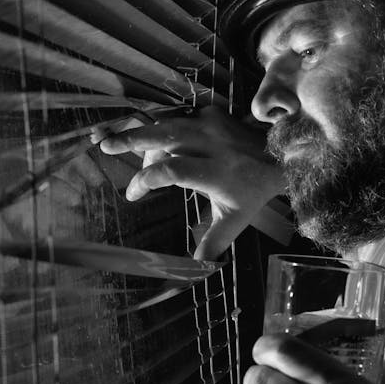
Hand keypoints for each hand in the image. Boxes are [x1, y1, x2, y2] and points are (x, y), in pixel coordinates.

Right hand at [93, 106, 285, 259]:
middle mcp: (211, 143)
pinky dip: (158, 128)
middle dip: (132, 140)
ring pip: (167, 124)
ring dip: (140, 134)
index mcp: (216, 171)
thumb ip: (213, 242)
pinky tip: (141, 139)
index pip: (172, 171)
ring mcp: (210, 124)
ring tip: (112, 141)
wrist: (279, 155)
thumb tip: (196, 269)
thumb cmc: (253, 190)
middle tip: (106, 147)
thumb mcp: (235, 219)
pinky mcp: (209, 113)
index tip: (133, 195)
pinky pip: (177, 118)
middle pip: (165, 136)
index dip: (147, 181)